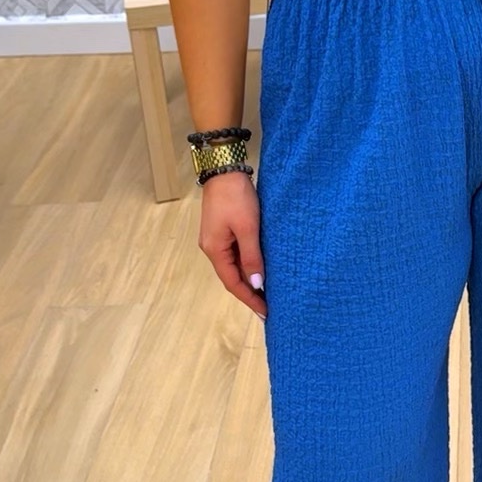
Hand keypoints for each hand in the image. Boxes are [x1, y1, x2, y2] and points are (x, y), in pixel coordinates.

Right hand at [198, 169, 266, 319]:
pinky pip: (235, 254)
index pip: (232, 283)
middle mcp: (212, 248)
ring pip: (234, 266)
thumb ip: (252, 257)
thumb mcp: (247, 228)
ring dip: (249, 279)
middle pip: (231, 277)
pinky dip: (247, 264)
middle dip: (250, 292)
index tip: (266, 312)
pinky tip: (260, 268)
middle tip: (269, 307)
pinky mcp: (223, 230)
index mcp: (214, 250)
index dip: (250, 299)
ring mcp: (216, 239)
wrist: (224, 169)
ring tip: (268, 292)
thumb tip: (256, 283)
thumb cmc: (236, 197)